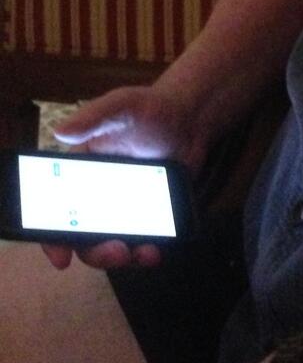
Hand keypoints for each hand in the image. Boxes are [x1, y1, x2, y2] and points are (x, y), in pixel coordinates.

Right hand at [41, 83, 207, 272]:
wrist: (190, 120)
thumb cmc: (151, 108)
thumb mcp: (122, 106)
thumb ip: (94, 117)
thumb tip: (59, 132)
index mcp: (78, 173)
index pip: (55, 210)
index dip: (52, 237)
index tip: (61, 256)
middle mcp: (94, 196)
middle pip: (82, 236)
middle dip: (94, 252)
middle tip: (116, 251)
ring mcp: (122, 208)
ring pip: (111, 244)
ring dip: (120, 257)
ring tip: (143, 253)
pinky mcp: (147, 215)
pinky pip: (140, 241)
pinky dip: (145, 251)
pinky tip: (156, 250)